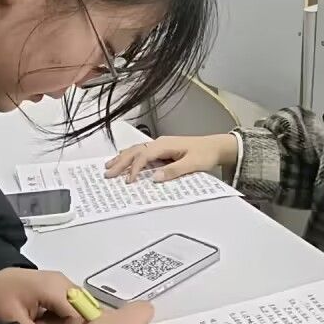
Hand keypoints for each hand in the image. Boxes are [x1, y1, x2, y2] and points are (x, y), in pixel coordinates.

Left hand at [0, 268, 84, 323]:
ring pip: (75, 309)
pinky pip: (68, 305)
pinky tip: (42, 321)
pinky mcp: (57, 286)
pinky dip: (58, 316)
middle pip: (80, 311)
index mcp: (55, 289)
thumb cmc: (0, 296)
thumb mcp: (15, 320)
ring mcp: (61, 283)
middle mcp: (64, 283)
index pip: (77, 316)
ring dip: (62, 322)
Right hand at [104, 134, 237, 183]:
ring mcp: (160, 145)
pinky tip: (123, 160)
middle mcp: (160, 143)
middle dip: (120, 162)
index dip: (135, 168)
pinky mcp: (162, 149)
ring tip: (109, 166)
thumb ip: (174, 170)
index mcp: (165, 144)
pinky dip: (130, 156)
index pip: (144, 156)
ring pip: (136, 150)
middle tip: (108, 173)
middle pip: (135, 151)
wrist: (216, 146)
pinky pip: (142, 152)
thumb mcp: (192, 164)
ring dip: (122, 158)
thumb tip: (155, 178)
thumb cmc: (205, 153)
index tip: (128, 181)